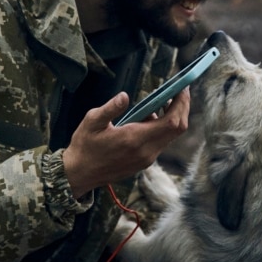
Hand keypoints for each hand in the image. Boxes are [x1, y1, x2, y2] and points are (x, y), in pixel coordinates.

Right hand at [62, 89, 190, 197]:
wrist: (80, 174)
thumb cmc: (84, 146)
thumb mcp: (92, 122)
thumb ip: (110, 108)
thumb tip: (124, 96)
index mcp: (135, 140)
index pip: (172, 122)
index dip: (181, 104)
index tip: (182, 87)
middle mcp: (146, 152)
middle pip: (177, 129)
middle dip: (182, 107)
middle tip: (178, 90)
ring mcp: (147, 159)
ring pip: (170, 136)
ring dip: (171, 117)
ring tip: (159, 100)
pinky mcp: (144, 162)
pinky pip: (161, 142)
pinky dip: (162, 127)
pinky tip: (148, 116)